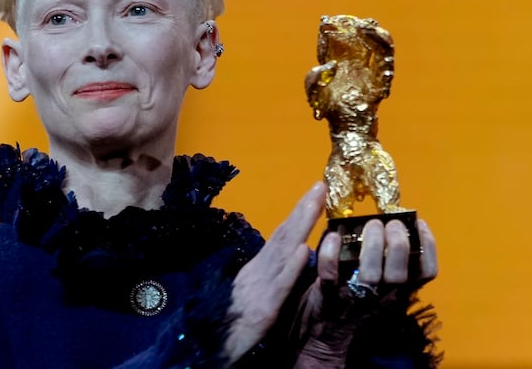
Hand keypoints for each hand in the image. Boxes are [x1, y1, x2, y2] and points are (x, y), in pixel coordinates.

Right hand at [223, 182, 326, 362]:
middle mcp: (259, 270)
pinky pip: (279, 285)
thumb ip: (268, 273)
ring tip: (315, 202)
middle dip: (302, 209)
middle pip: (283, 235)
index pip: (281, 236)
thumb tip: (292, 254)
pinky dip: (290, 266)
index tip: (314, 193)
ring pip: (282, 251)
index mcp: (258, 268)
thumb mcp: (253, 292)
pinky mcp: (264, 308)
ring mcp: (261, 286)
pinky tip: (302, 249)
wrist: (211, 346)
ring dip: (300, 225)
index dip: (298, 214)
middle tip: (320, 185)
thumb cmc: (233, 322)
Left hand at [294, 218, 437, 367]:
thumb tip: (387, 221)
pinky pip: (330, 274)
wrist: (326, 333)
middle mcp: (382, 297)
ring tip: (370, 225)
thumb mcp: (381, 284)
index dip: (428, 248)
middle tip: (390, 223)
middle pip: (398, 275)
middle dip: (398, 244)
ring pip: (370, 276)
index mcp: (398, 291)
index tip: (420, 223)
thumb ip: (388, 260)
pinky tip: (333, 236)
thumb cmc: (357, 298)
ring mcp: (355, 298)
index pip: (426, 274)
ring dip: (371, 247)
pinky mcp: (327, 296)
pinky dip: (330, 254)